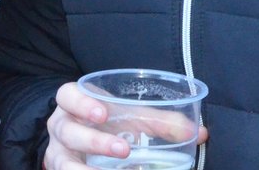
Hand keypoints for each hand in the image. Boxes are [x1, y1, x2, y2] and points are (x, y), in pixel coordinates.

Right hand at [43, 82, 206, 169]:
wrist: (86, 142)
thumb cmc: (111, 122)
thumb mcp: (132, 116)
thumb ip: (162, 122)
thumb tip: (201, 133)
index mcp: (74, 103)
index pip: (67, 95)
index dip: (81, 103)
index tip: (103, 114)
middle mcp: (61, 127)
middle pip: (67, 130)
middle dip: (94, 141)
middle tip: (123, 150)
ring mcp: (58, 153)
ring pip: (62, 162)